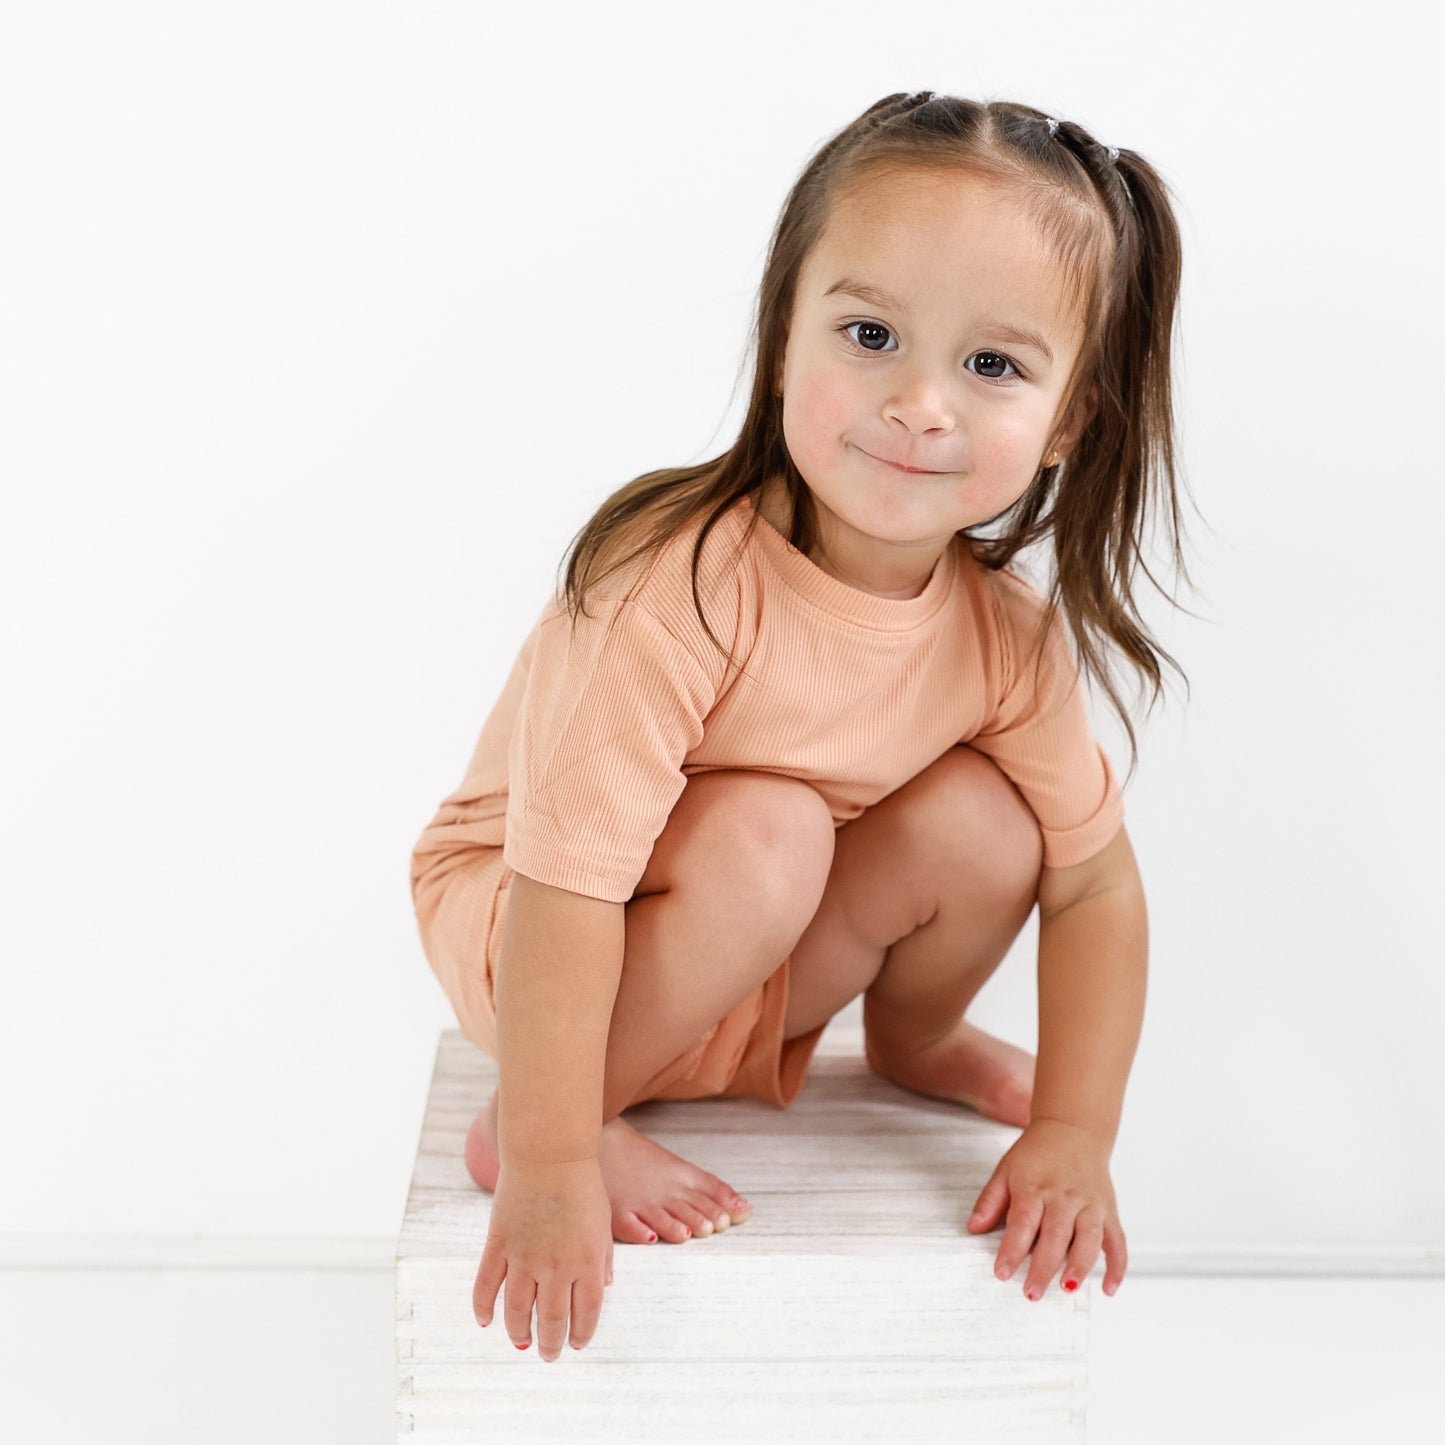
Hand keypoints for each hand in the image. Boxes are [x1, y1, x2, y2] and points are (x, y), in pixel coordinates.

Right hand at [473, 1155, 613, 1360]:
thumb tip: (602, 1287)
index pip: (585, 1312)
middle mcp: (556, 1266)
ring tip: (522, 1343)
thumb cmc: (582, 1184)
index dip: (580, 1333)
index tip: (576, 1344)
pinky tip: (486, 1321)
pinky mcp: (499, 1244)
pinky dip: (483, 1307)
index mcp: (587, 1261)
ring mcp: (525, 1257)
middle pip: (552, 1319)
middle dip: (551, 1342)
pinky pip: (487, 1285)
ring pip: (517, 1310)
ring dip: (519, 1332)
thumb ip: (602, 1258)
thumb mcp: (603, 1222)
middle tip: (548, 1354)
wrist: (550, 1155)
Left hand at [965, 1118, 1127, 1299]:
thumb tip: (973, 1228)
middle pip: (1055, 1235)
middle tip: (1031, 1293)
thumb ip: (990, 1201)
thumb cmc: (1036, 1154)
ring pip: (1089, 1239)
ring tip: (1066, 1288)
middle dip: (1043, 1267)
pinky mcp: (1109, 1209)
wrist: (1073, 1128)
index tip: (1001, 1273)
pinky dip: (1117, 1266)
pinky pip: (1117, 1241)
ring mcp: (1090, 1203)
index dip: (1011, 1250)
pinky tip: (1108, 1288)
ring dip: (1079, 1266)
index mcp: (1034, 1187)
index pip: (1022, 1222)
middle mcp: (1064, 1196)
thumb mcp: (1006, 1169)